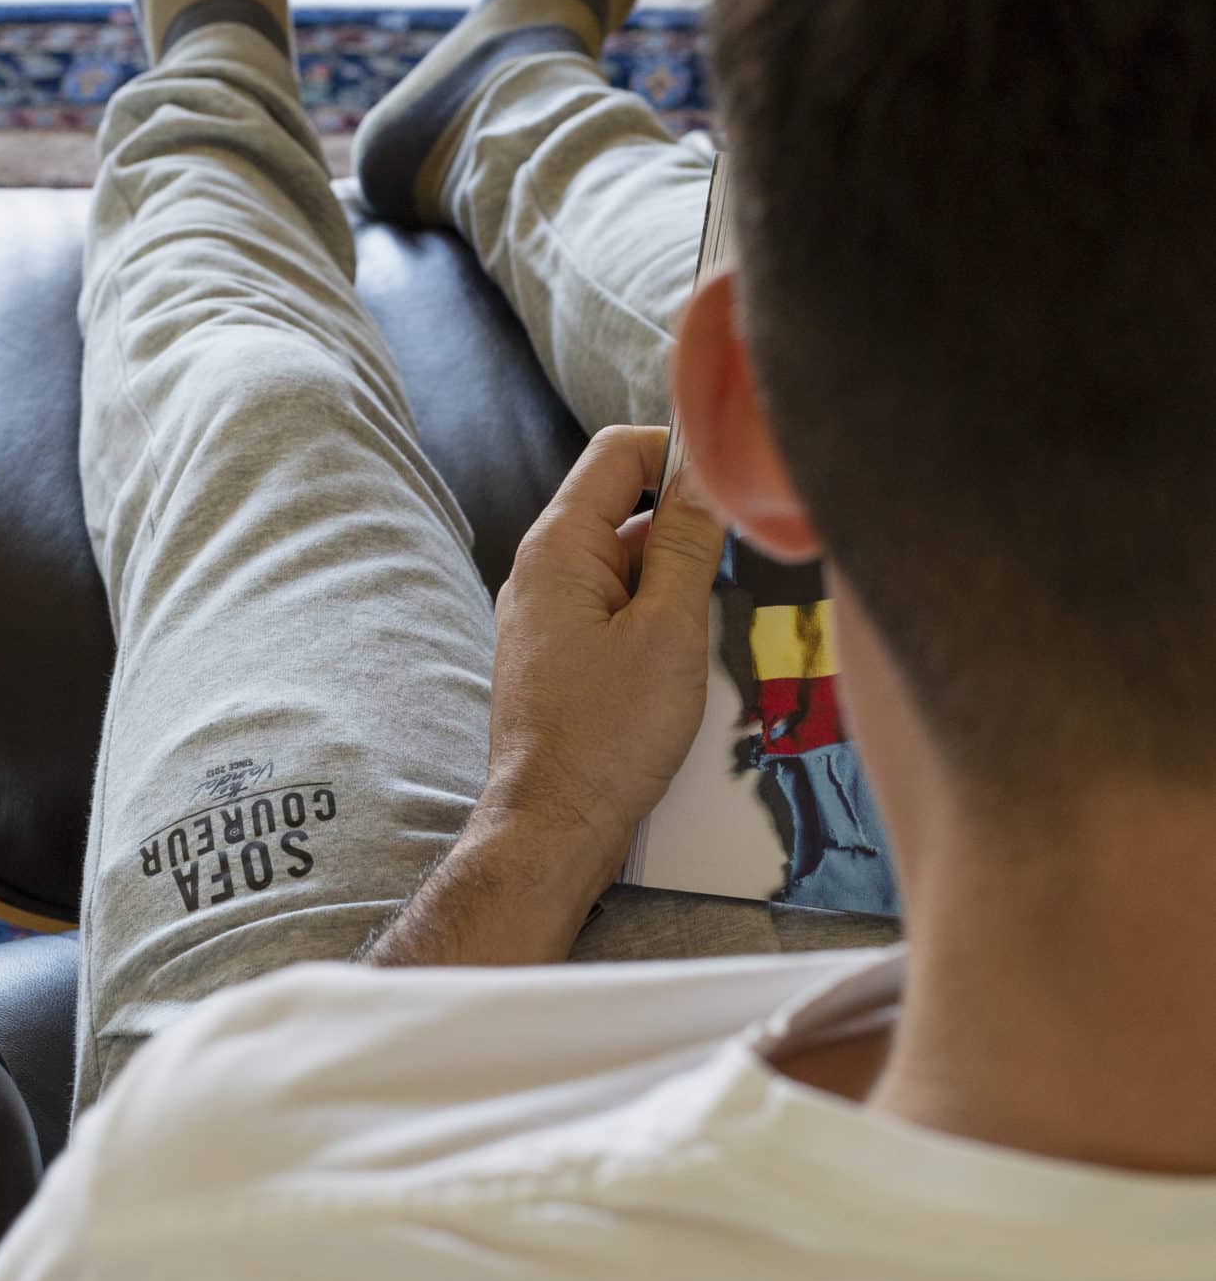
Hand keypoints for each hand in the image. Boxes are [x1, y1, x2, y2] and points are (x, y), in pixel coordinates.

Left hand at [480, 422, 727, 901]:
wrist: (552, 828)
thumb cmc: (609, 734)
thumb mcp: (669, 629)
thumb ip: (689, 544)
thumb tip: (709, 473)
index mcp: (557, 547)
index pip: (618, 452)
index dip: (680, 452)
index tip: (735, 486)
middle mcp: (541, 571)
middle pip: (624, 507)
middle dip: (686, 529)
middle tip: (739, 573)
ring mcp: (546, 615)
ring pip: (625, 565)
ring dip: (676, 584)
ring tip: (706, 635)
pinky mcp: (558, 656)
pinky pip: (614, 610)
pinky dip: (655, 620)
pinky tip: (682, 663)